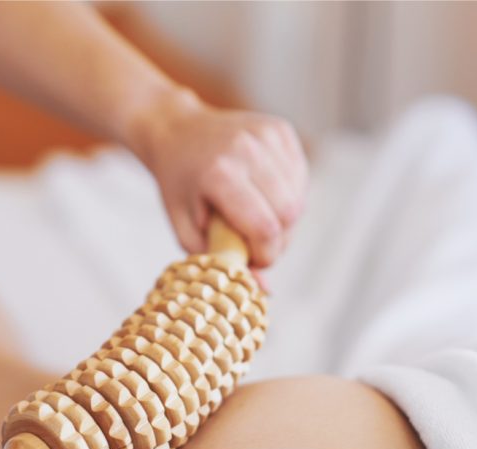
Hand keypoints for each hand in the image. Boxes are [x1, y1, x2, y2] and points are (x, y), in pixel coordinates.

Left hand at [129, 90, 308, 267]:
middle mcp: (246, 149)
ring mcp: (266, 135)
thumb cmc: (179, 186)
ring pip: (299, 197)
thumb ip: (221, 260)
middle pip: (289, 214)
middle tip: (255, 244)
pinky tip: (263, 195)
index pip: (265, 227)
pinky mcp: (280, 129)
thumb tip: (265, 291)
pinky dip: (288, 195)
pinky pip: (300, 177)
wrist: (176, 132)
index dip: (266, 255)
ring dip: (284, 219)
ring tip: (255, 218)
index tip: (253, 262)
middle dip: (278, 240)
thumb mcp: (187, 229)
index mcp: (220, 174)